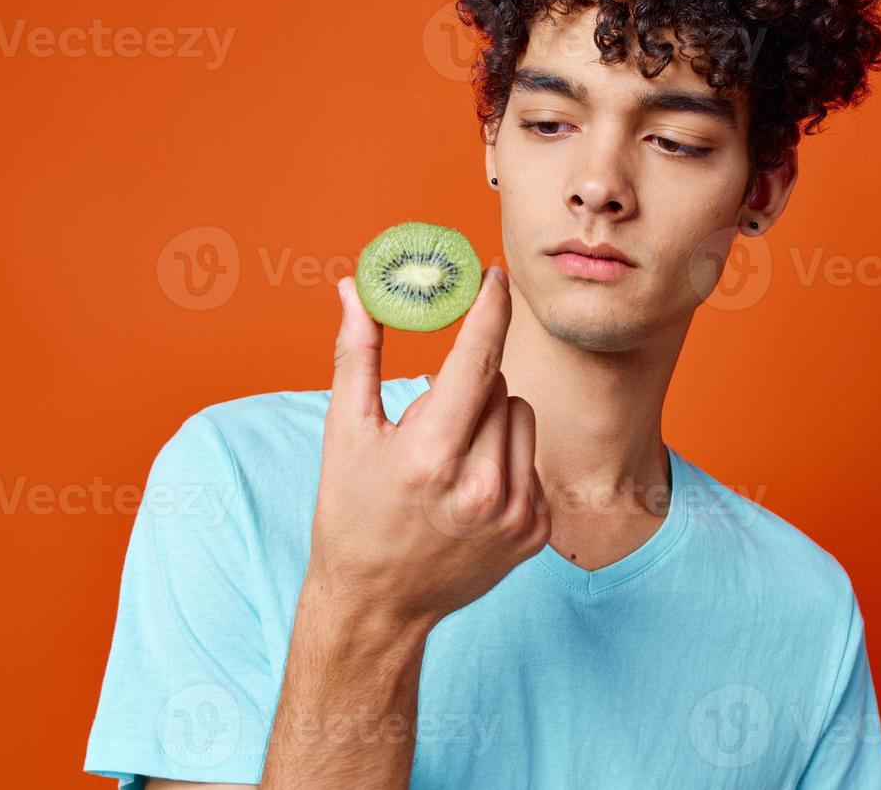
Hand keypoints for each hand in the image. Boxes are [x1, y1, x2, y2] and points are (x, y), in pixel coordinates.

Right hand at [306, 266, 549, 629]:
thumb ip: (357, 353)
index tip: (494, 275)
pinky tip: (471, 488)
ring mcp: (514, 513)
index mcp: (430, 456)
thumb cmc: (352, 513)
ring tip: (451, 456)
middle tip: (433, 417)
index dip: (489, 309)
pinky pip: (533, 457)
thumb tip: (353, 288)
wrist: (378, 604)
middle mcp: (480, 486)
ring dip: (492, 417)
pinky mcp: (535, 531)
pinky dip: (506, 456)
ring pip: (521, 415)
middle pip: (497, 384)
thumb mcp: (345, 433)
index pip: (477, 359)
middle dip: (469, 382)